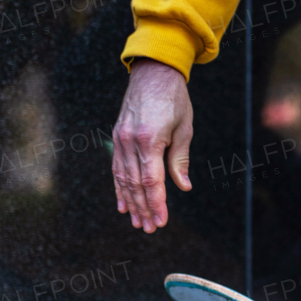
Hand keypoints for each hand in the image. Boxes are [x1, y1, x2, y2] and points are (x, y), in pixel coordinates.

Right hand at [112, 59, 192, 232]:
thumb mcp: (184, 128)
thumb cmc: (174, 99)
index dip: (156, 203)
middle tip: (150, 228)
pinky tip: (123, 204)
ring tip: (137, 222)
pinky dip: (119, 187)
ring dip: (130, 202)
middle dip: (143, 208)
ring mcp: (120, 139)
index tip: (161, 221)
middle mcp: (130, 141)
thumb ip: (179, 159)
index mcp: (149, 139)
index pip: (151, 181)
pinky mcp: (117, 137)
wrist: (153, 72)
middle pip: (134, 184)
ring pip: (123, 179)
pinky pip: (116, 167)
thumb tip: (183, 186)